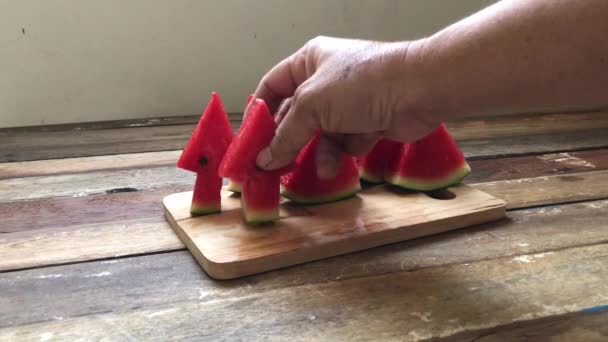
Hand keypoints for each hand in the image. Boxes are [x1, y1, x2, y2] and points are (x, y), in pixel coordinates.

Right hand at [252, 36, 439, 177]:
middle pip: (295, 115)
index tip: (250, 141)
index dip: (259, 112)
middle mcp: (326, 81)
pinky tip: (337, 164)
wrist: (419, 91)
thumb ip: (286, 134)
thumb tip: (264, 159)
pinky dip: (341, 152)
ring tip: (312, 168)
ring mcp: (347, 103)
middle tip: (270, 167)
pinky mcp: (366, 123)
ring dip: (316, 151)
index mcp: (309, 62)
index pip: (273, 86)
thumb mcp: (312, 105)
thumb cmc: (362, 84)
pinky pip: (342, 143)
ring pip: (319, 134)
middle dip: (286, 141)